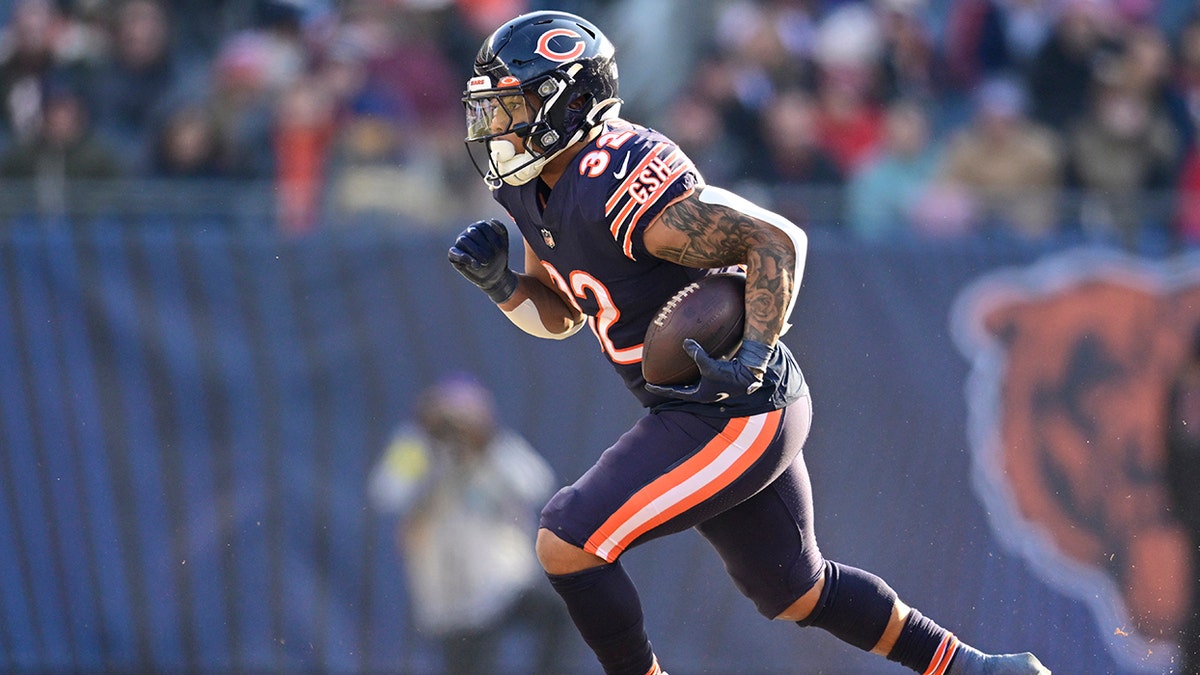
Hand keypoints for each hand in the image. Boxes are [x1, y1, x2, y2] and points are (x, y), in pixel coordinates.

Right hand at [448, 219, 518, 303]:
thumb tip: (491, 220)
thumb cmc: (497, 258)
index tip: (498, 249)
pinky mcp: (454, 255)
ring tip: (484, 263)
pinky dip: (463, 257)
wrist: (493, 276)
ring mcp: (460, 244)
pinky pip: (453, 252)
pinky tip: (474, 264)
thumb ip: (501, 229)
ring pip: (463, 240)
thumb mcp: (503, 244)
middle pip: (473, 232)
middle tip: (489, 261)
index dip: (490, 237)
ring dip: (475, 251)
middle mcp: (468, 233)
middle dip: (483, 247)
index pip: (482, 226)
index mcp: (479, 228)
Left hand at [645, 339, 772, 402]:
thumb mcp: (711, 365)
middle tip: (655, 381)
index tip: (648, 386)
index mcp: (698, 395)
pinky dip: (692, 370)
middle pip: (680, 390)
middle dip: (668, 386)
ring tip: (670, 373)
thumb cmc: (730, 375)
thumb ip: (697, 354)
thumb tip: (685, 341)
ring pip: (690, 384)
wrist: (750, 376)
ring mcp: (710, 388)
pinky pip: (699, 375)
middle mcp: (703, 393)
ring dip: (680, 380)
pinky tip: (690, 361)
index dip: (660, 389)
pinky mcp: (716, 380)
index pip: (674, 393)